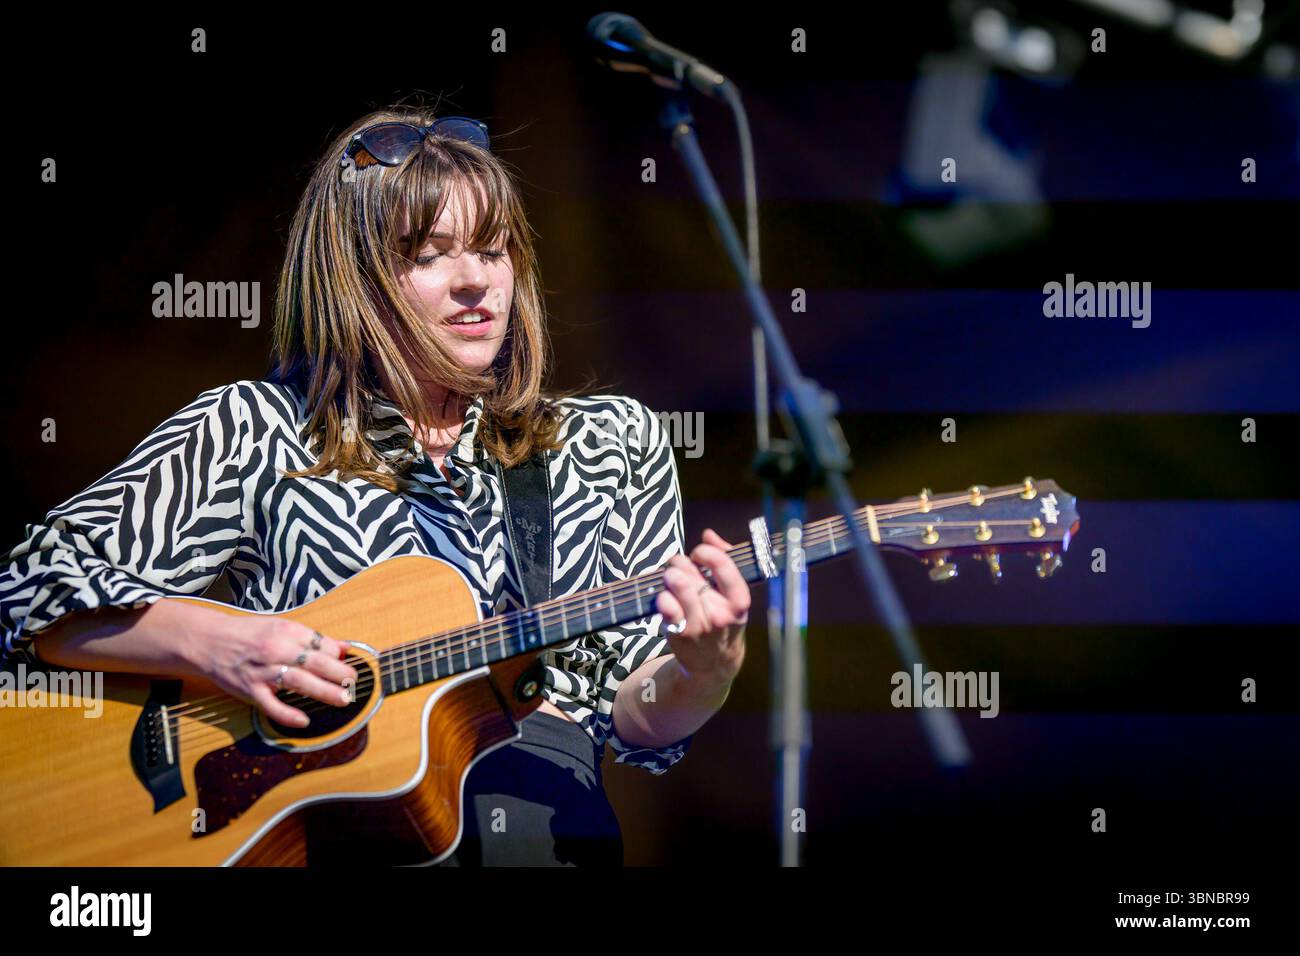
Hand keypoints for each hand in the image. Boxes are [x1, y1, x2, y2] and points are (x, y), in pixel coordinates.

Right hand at [184, 612, 358, 727]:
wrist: (208, 640)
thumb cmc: (248, 634)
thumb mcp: (281, 627)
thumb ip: (312, 639)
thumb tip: (344, 648)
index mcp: (286, 631)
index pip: (321, 644)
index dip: (338, 656)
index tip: (351, 664)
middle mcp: (276, 649)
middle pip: (315, 663)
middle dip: (339, 673)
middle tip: (354, 683)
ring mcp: (262, 671)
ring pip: (299, 682)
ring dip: (324, 691)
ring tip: (343, 699)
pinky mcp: (249, 689)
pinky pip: (271, 705)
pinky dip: (287, 714)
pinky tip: (303, 721)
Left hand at [655, 528, 749, 686]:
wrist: (714, 663)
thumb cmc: (723, 619)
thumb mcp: (733, 593)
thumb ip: (725, 559)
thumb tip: (709, 534)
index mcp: (739, 601)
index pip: (722, 564)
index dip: (706, 552)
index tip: (699, 555)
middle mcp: (721, 613)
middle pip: (693, 572)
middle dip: (682, 564)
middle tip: (679, 567)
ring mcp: (700, 624)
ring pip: (677, 584)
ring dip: (670, 576)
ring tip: (671, 579)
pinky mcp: (680, 632)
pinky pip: (664, 603)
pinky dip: (661, 596)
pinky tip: (665, 598)